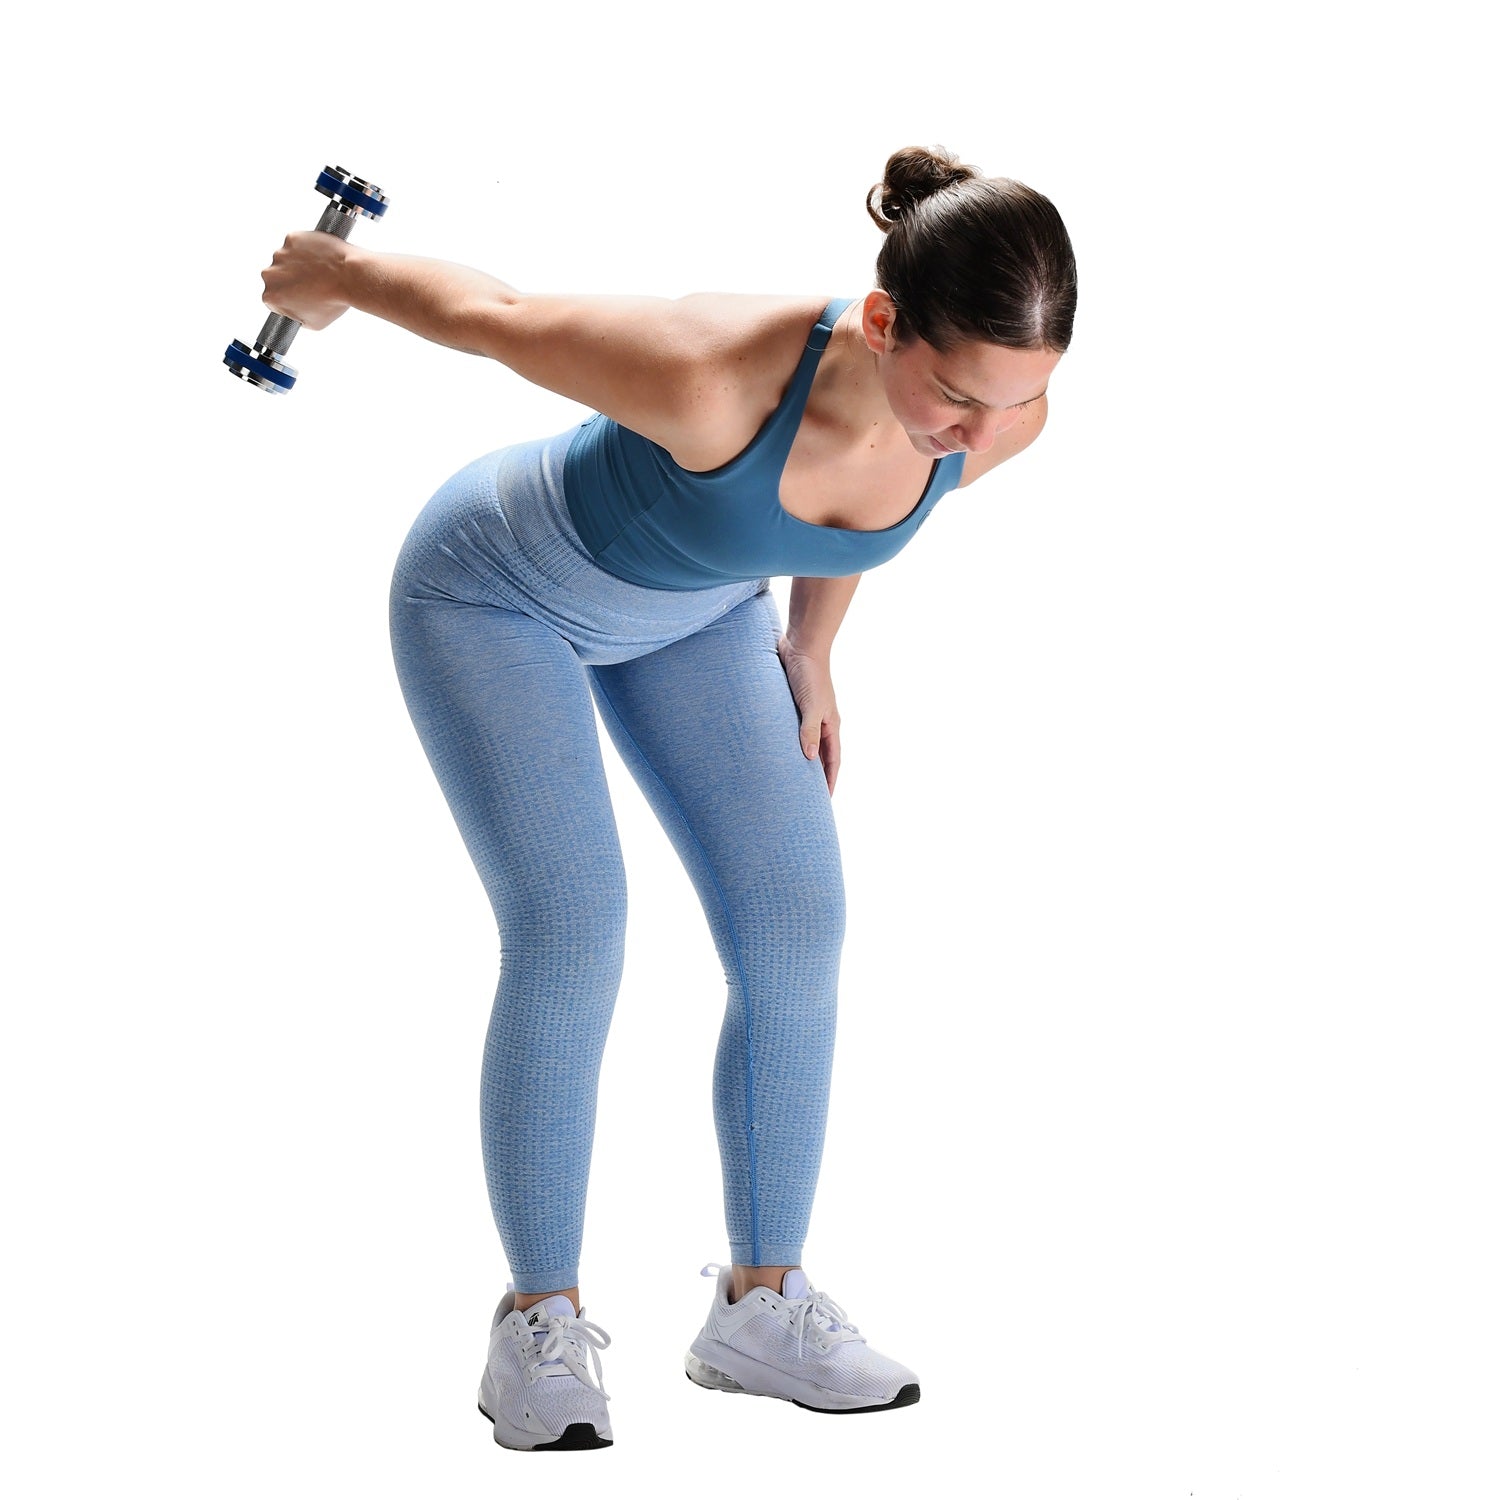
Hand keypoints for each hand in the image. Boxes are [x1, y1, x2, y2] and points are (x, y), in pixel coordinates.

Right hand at [259, 230, 353, 329]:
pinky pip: (297, 243)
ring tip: (320, 270)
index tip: (302, 296)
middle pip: (277, 276)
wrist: (349, 277)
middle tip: (313, 282)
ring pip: (287, 258)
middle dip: (291, 279)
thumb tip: (294, 313)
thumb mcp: (313, 323)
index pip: (273, 297)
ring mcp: (280, 254)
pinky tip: (320, 256)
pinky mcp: (291, 238)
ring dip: (299, 262)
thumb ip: (296, 317)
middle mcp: (270, 274)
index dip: (288, 298)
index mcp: (271, 297)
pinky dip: (306, 247)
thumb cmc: (334, 302)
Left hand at [776, 634, 840, 794]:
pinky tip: (772, 750)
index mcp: (830, 725)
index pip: (832, 760)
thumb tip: (809, 758)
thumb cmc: (809, 674)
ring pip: (803, 743)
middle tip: (805, 796)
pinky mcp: (791, 704)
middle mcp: (820, 722)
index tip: (824, 800)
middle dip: (814, 775)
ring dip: (798, 759)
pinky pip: (789, 730)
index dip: (829, 780)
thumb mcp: (811, 705)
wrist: (801, 644)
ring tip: (787, 778)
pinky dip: (785, 742)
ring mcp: (806, 713)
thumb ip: (809, 730)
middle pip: (819, 755)